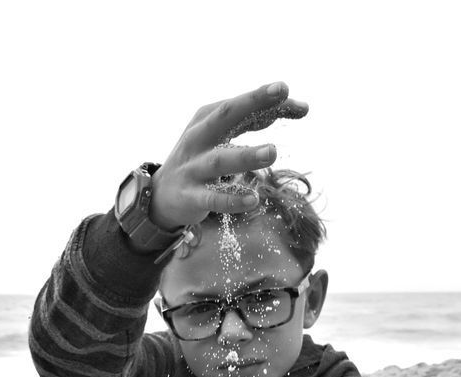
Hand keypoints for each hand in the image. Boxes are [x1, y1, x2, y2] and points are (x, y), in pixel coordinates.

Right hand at [149, 81, 308, 230]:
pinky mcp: (191, 197)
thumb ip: (256, 120)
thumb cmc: (200, 158)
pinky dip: (232, 199)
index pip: (242, 105)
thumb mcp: (223, 134)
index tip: (298, 101)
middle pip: (226, 116)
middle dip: (253, 102)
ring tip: (272, 152)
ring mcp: (193, 167)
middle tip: (283, 93)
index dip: (269, 100)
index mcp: (207, 118)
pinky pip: (212, 198)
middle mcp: (198, 138)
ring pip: (220, 160)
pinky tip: (253, 200)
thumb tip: (298, 106)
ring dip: (246, 155)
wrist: (161, 194)